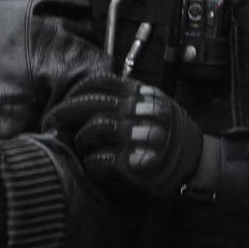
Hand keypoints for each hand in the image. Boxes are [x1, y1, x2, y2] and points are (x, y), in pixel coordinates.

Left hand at [52, 74, 203, 197]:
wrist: (197, 163)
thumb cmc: (172, 135)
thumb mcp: (156, 104)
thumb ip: (130, 96)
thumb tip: (93, 92)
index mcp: (141, 95)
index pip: (99, 83)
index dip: (76, 91)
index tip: (66, 100)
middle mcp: (138, 111)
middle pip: (88, 104)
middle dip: (63, 113)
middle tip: (51, 121)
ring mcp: (136, 136)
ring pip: (92, 129)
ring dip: (81, 139)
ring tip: (82, 146)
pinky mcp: (133, 162)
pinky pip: (99, 159)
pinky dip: (92, 163)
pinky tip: (95, 165)